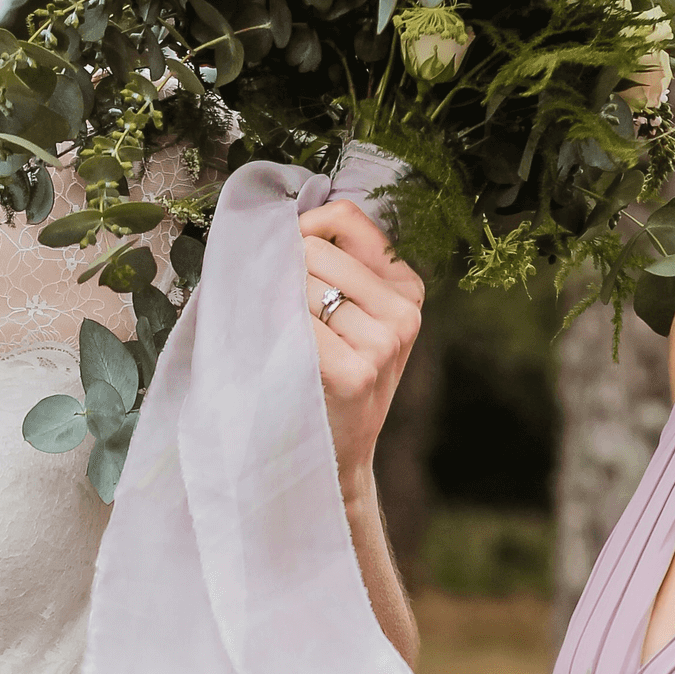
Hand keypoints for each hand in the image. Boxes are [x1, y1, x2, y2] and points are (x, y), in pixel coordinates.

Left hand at [300, 198, 424, 496]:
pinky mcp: (356, 373)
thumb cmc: (332, 380)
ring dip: (274, 304)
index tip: (280, 252)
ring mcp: (384, 343)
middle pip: (318, 250)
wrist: (336, 456)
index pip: (347, 217)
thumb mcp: (354, 320)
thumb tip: (285, 223)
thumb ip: (337, 268)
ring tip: (275, 333)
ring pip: (304, 286)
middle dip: (283, 271)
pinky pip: (298, 326)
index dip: (302, 225)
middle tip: (268, 304)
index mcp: (406, 286)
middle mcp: (403, 311)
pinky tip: (275, 351)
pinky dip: (274, 331)